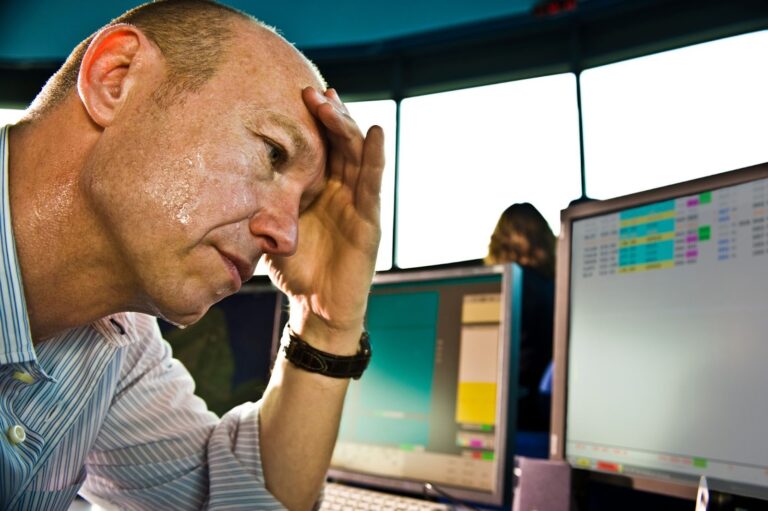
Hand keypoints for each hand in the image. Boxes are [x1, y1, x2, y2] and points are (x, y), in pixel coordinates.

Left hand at [266, 87, 384, 352]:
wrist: (318, 309)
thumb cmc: (296, 272)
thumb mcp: (273, 232)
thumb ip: (265, 206)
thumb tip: (231, 179)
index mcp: (318, 191)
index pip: (318, 148)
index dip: (311, 122)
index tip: (296, 95)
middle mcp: (340, 192)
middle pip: (338, 144)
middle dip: (327, 116)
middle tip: (310, 91)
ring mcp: (357, 204)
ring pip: (356, 156)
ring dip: (345, 127)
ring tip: (332, 101)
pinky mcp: (370, 220)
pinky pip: (373, 184)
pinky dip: (375, 157)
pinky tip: (374, 131)